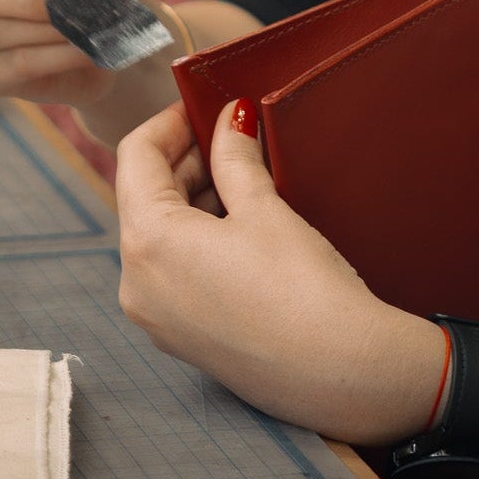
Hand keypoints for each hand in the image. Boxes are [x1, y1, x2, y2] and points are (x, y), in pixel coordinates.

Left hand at [116, 99, 444, 445]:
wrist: (342, 373)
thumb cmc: (302, 289)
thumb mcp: (264, 207)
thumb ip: (234, 156)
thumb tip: (230, 118)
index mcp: (147, 243)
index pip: (136, 157)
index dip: (169, 122)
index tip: (202, 106)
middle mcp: (137, 283)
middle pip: (144, 195)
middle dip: (185, 158)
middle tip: (231, 133)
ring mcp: (156, 316)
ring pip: (159, 233)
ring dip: (193, 196)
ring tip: (243, 172)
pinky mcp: (181, 335)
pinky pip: (172, 267)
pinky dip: (196, 235)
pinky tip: (240, 219)